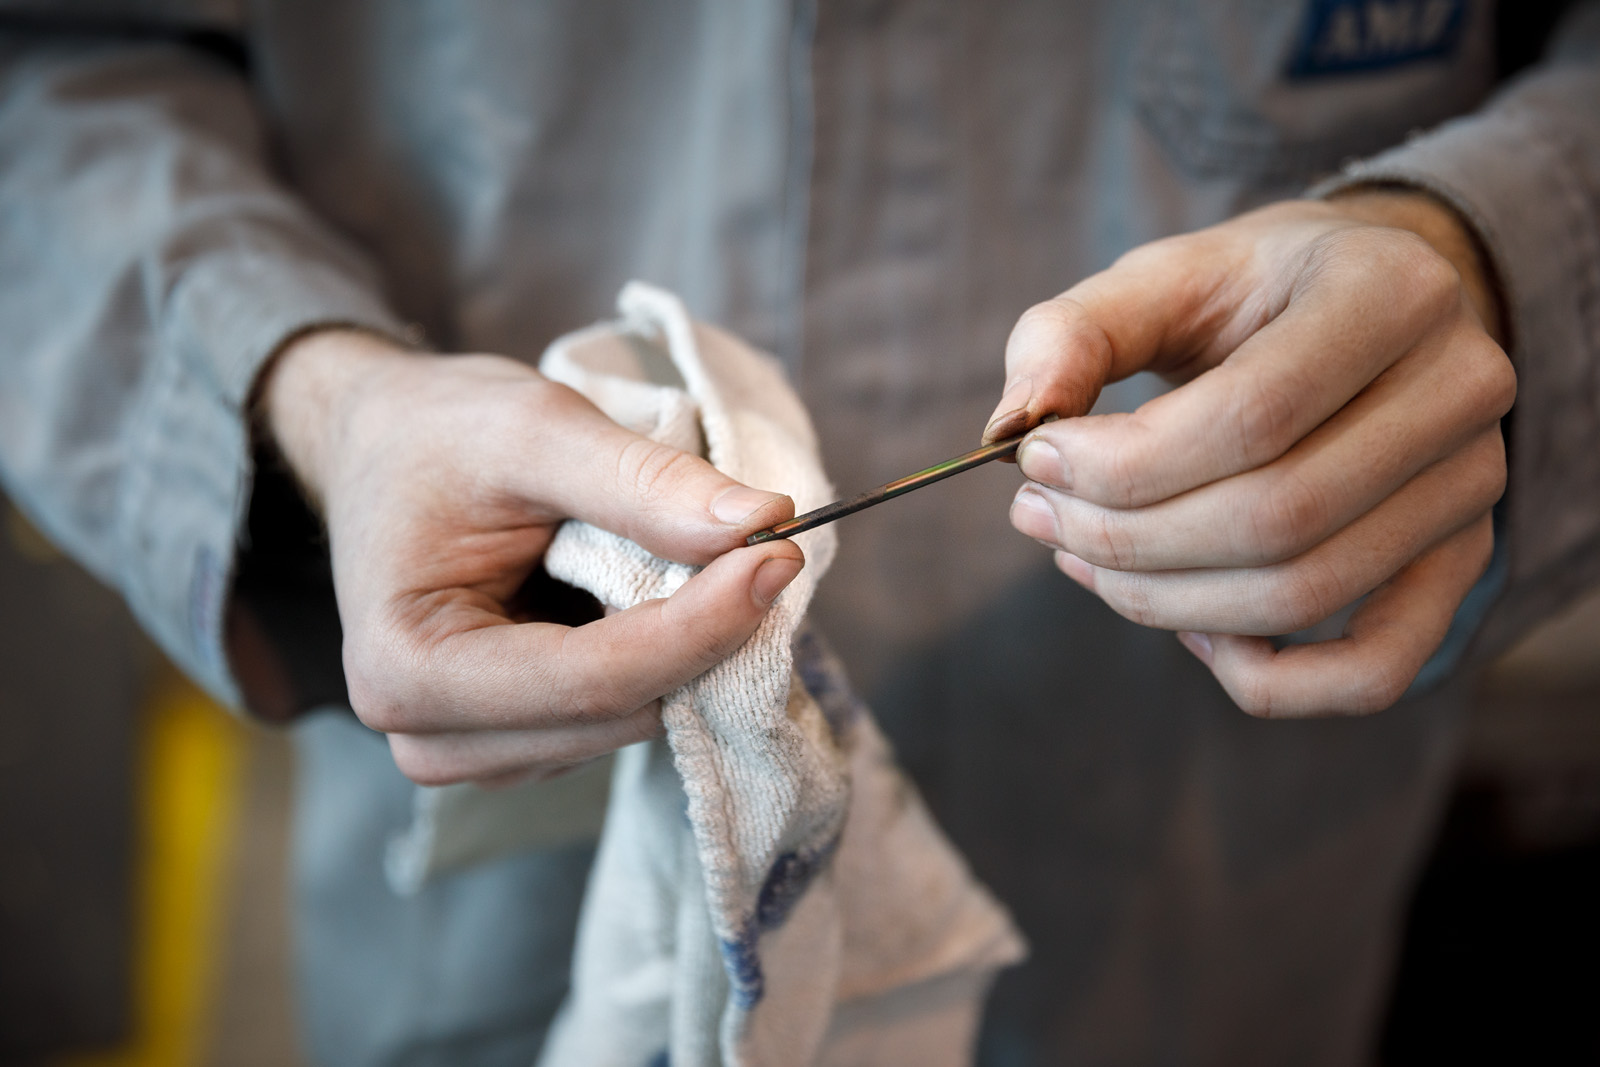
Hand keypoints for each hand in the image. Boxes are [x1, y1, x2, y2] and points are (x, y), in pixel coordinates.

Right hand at [255, 329, 801, 783]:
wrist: (384, 449)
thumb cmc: (440, 434)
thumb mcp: (535, 428)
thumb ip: (642, 482)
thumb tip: (758, 523)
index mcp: (406, 669)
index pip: (592, 681)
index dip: (701, 625)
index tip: (779, 555)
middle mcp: (432, 738)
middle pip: (619, 714)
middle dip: (704, 636)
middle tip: (761, 545)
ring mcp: (478, 752)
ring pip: (632, 722)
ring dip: (686, 647)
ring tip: (680, 556)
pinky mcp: (522, 744)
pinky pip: (625, 715)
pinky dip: (663, 656)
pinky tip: (652, 591)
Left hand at [985, 193, 1514, 716]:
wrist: (1362, 306)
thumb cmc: (1250, 293)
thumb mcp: (1162, 276)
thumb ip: (1075, 333)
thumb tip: (1011, 427)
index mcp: (1392, 291)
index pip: (1254, 415)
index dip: (1124, 462)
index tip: (1035, 458)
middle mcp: (1458, 391)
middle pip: (1276, 516)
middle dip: (1126, 536)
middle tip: (1037, 516)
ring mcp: (1470, 488)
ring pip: (1304, 594)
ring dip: (1163, 601)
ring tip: (1078, 556)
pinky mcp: (1457, 563)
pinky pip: (1375, 669)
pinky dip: (1270, 679)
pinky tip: (1190, 633)